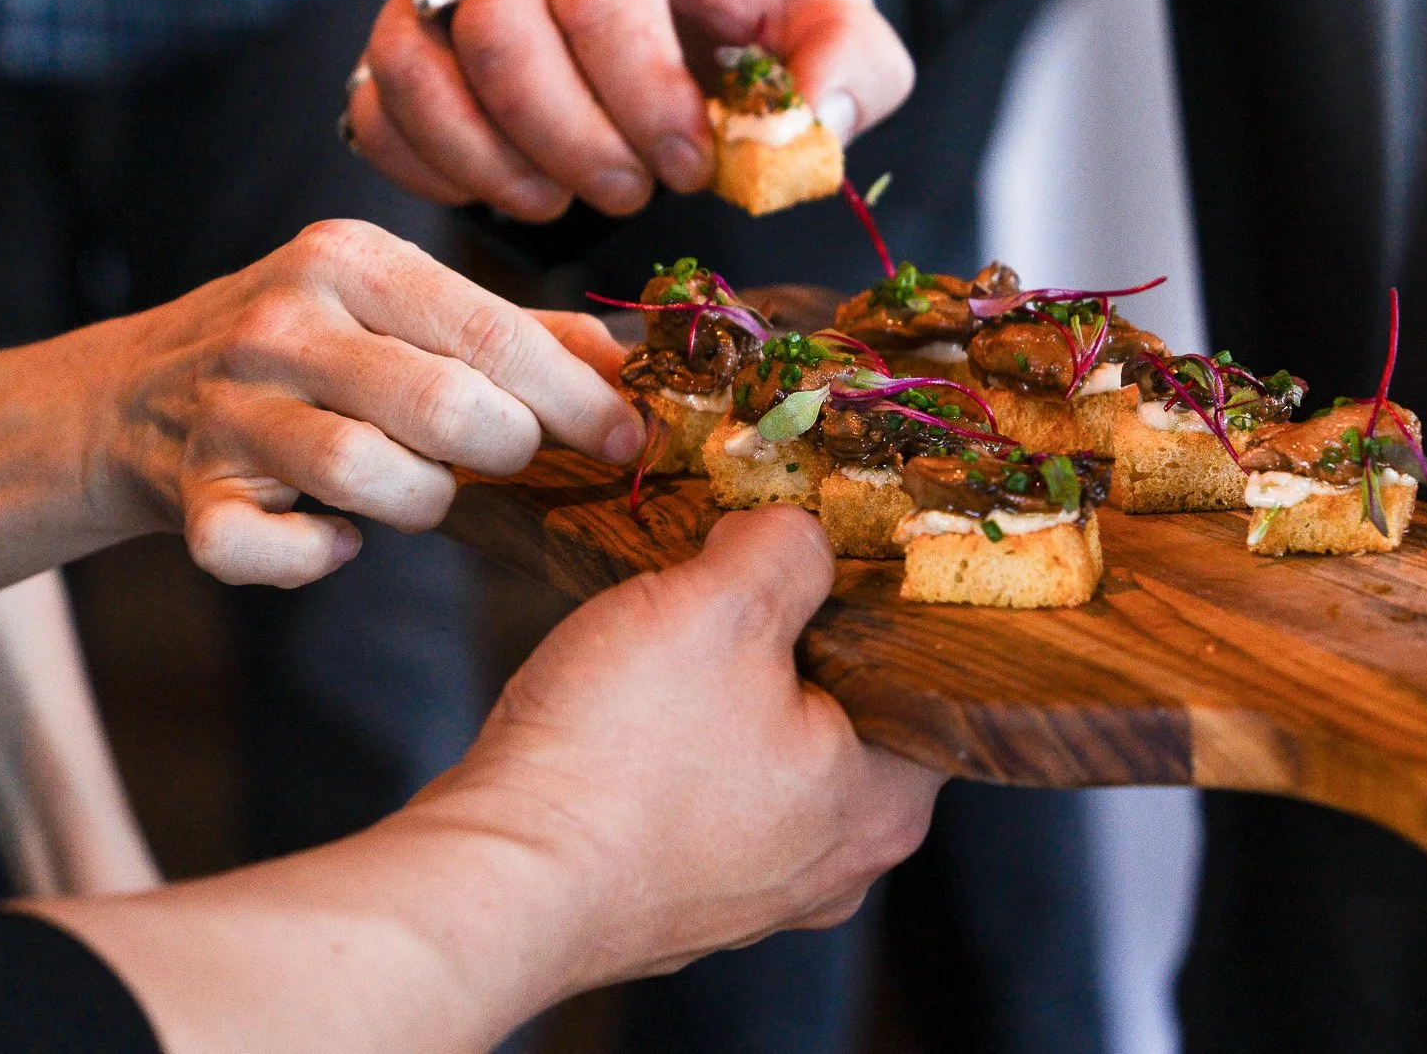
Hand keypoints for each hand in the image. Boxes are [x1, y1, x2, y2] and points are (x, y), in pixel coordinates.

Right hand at [27, 508, 942, 1053]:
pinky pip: (701, 794)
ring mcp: (753, 890)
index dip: (882, 601)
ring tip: (672, 635)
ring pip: (765, 752)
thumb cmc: (618, 759)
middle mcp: (834, 863)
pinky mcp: (674, 893)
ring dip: (725, 692)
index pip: (930, 682)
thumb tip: (795, 533)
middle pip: (845, 713)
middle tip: (739, 578)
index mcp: (885, 803)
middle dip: (793, 641)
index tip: (835, 548)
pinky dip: (674, 747)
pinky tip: (629, 704)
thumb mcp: (721, 604)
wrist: (496, 876)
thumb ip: (786, 549)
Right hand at [100, 218, 643, 585]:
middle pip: (443, 405)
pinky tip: (336, 539)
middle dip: (505, 448)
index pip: (490, 331)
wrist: (131, 394)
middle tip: (508, 458)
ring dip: (421, 502)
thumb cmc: (307, 348)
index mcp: (349, 259)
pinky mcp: (190, 493)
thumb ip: (516, 329)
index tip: (625, 436)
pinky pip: (263, 550)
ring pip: (364, 473)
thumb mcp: (399, 305)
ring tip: (420, 490)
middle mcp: (284, 321)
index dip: (574, 396)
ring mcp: (229, 407)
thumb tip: (630, 364)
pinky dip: (312, 559)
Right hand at [349, 0, 915, 219]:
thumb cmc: (744, 4)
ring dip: (494, 165)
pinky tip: (504, 193)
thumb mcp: (829, 18)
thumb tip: (811, 127)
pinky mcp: (402, 34)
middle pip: (500, 35)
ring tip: (564, 200)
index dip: (643, 102)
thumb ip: (853, 64)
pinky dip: (428, 171)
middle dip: (574, 141)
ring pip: (418, 71)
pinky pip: (374, 106)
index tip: (692, 167)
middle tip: (634, 191)